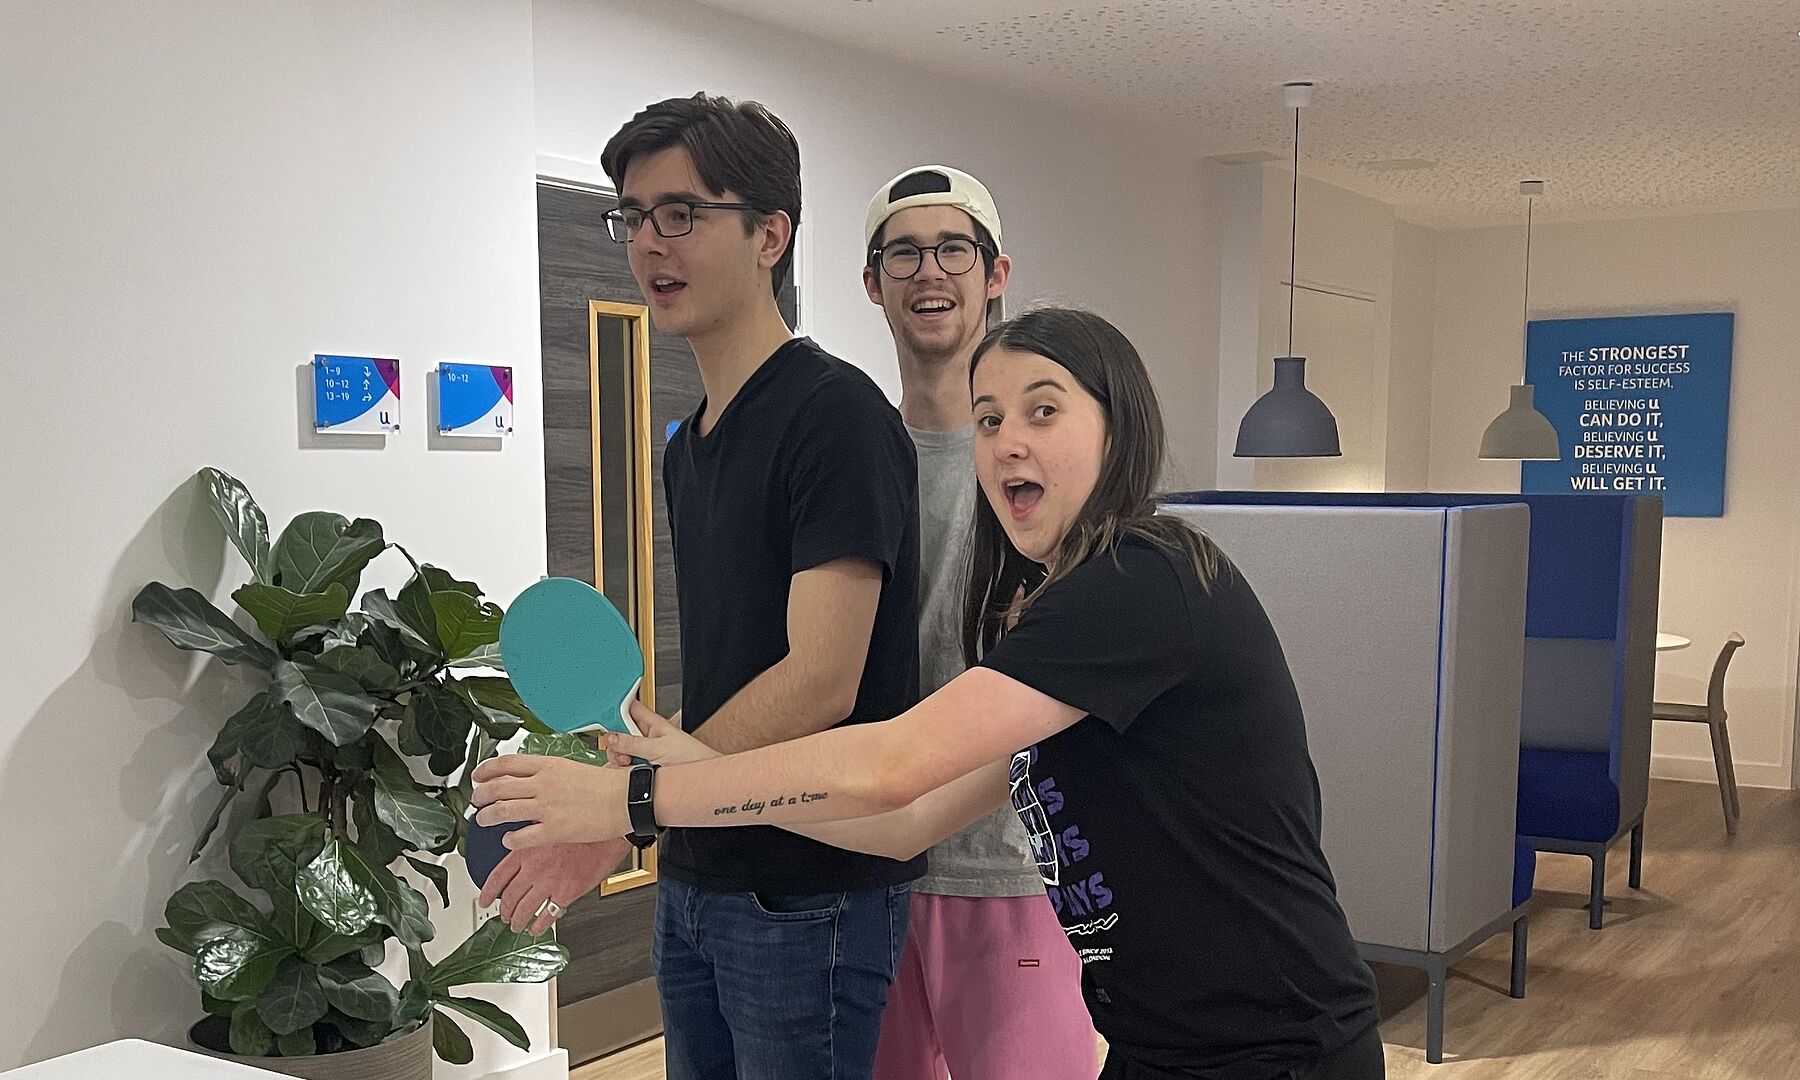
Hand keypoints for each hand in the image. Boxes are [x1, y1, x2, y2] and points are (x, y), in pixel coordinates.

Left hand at [472, 754, 628, 848]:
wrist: (627, 798)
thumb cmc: (608, 784)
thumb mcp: (574, 767)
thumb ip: (551, 772)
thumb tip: (534, 776)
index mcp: (549, 766)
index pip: (506, 764)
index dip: (486, 770)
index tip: (478, 775)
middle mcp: (543, 784)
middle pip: (498, 787)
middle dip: (480, 795)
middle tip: (476, 800)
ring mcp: (546, 807)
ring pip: (502, 810)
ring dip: (487, 816)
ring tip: (483, 820)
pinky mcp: (554, 829)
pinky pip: (520, 837)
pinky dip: (509, 839)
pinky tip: (508, 840)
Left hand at [478, 839, 632, 933]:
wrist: (607, 832)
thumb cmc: (581, 827)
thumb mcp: (548, 826)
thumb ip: (532, 838)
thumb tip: (520, 844)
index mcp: (526, 850)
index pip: (498, 876)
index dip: (488, 892)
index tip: (484, 901)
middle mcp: (534, 869)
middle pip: (510, 897)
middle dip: (504, 911)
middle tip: (503, 916)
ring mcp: (549, 883)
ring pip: (525, 910)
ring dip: (518, 921)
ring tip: (517, 925)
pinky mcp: (566, 894)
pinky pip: (547, 916)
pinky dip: (539, 926)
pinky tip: (537, 928)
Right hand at [606, 701, 719, 765]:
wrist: (703, 781)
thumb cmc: (692, 758)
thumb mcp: (659, 749)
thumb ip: (634, 743)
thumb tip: (611, 737)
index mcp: (652, 723)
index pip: (627, 707)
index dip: (613, 707)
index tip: (600, 714)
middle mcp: (645, 736)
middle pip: (618, 732)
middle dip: (615, 743)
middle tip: (624, 752)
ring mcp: (642, 752)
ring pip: (618, 752)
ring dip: (619, 759)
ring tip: (632, 764)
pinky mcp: (641, 768)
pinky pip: (623, 767)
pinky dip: (623, 771)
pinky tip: (631, 772)